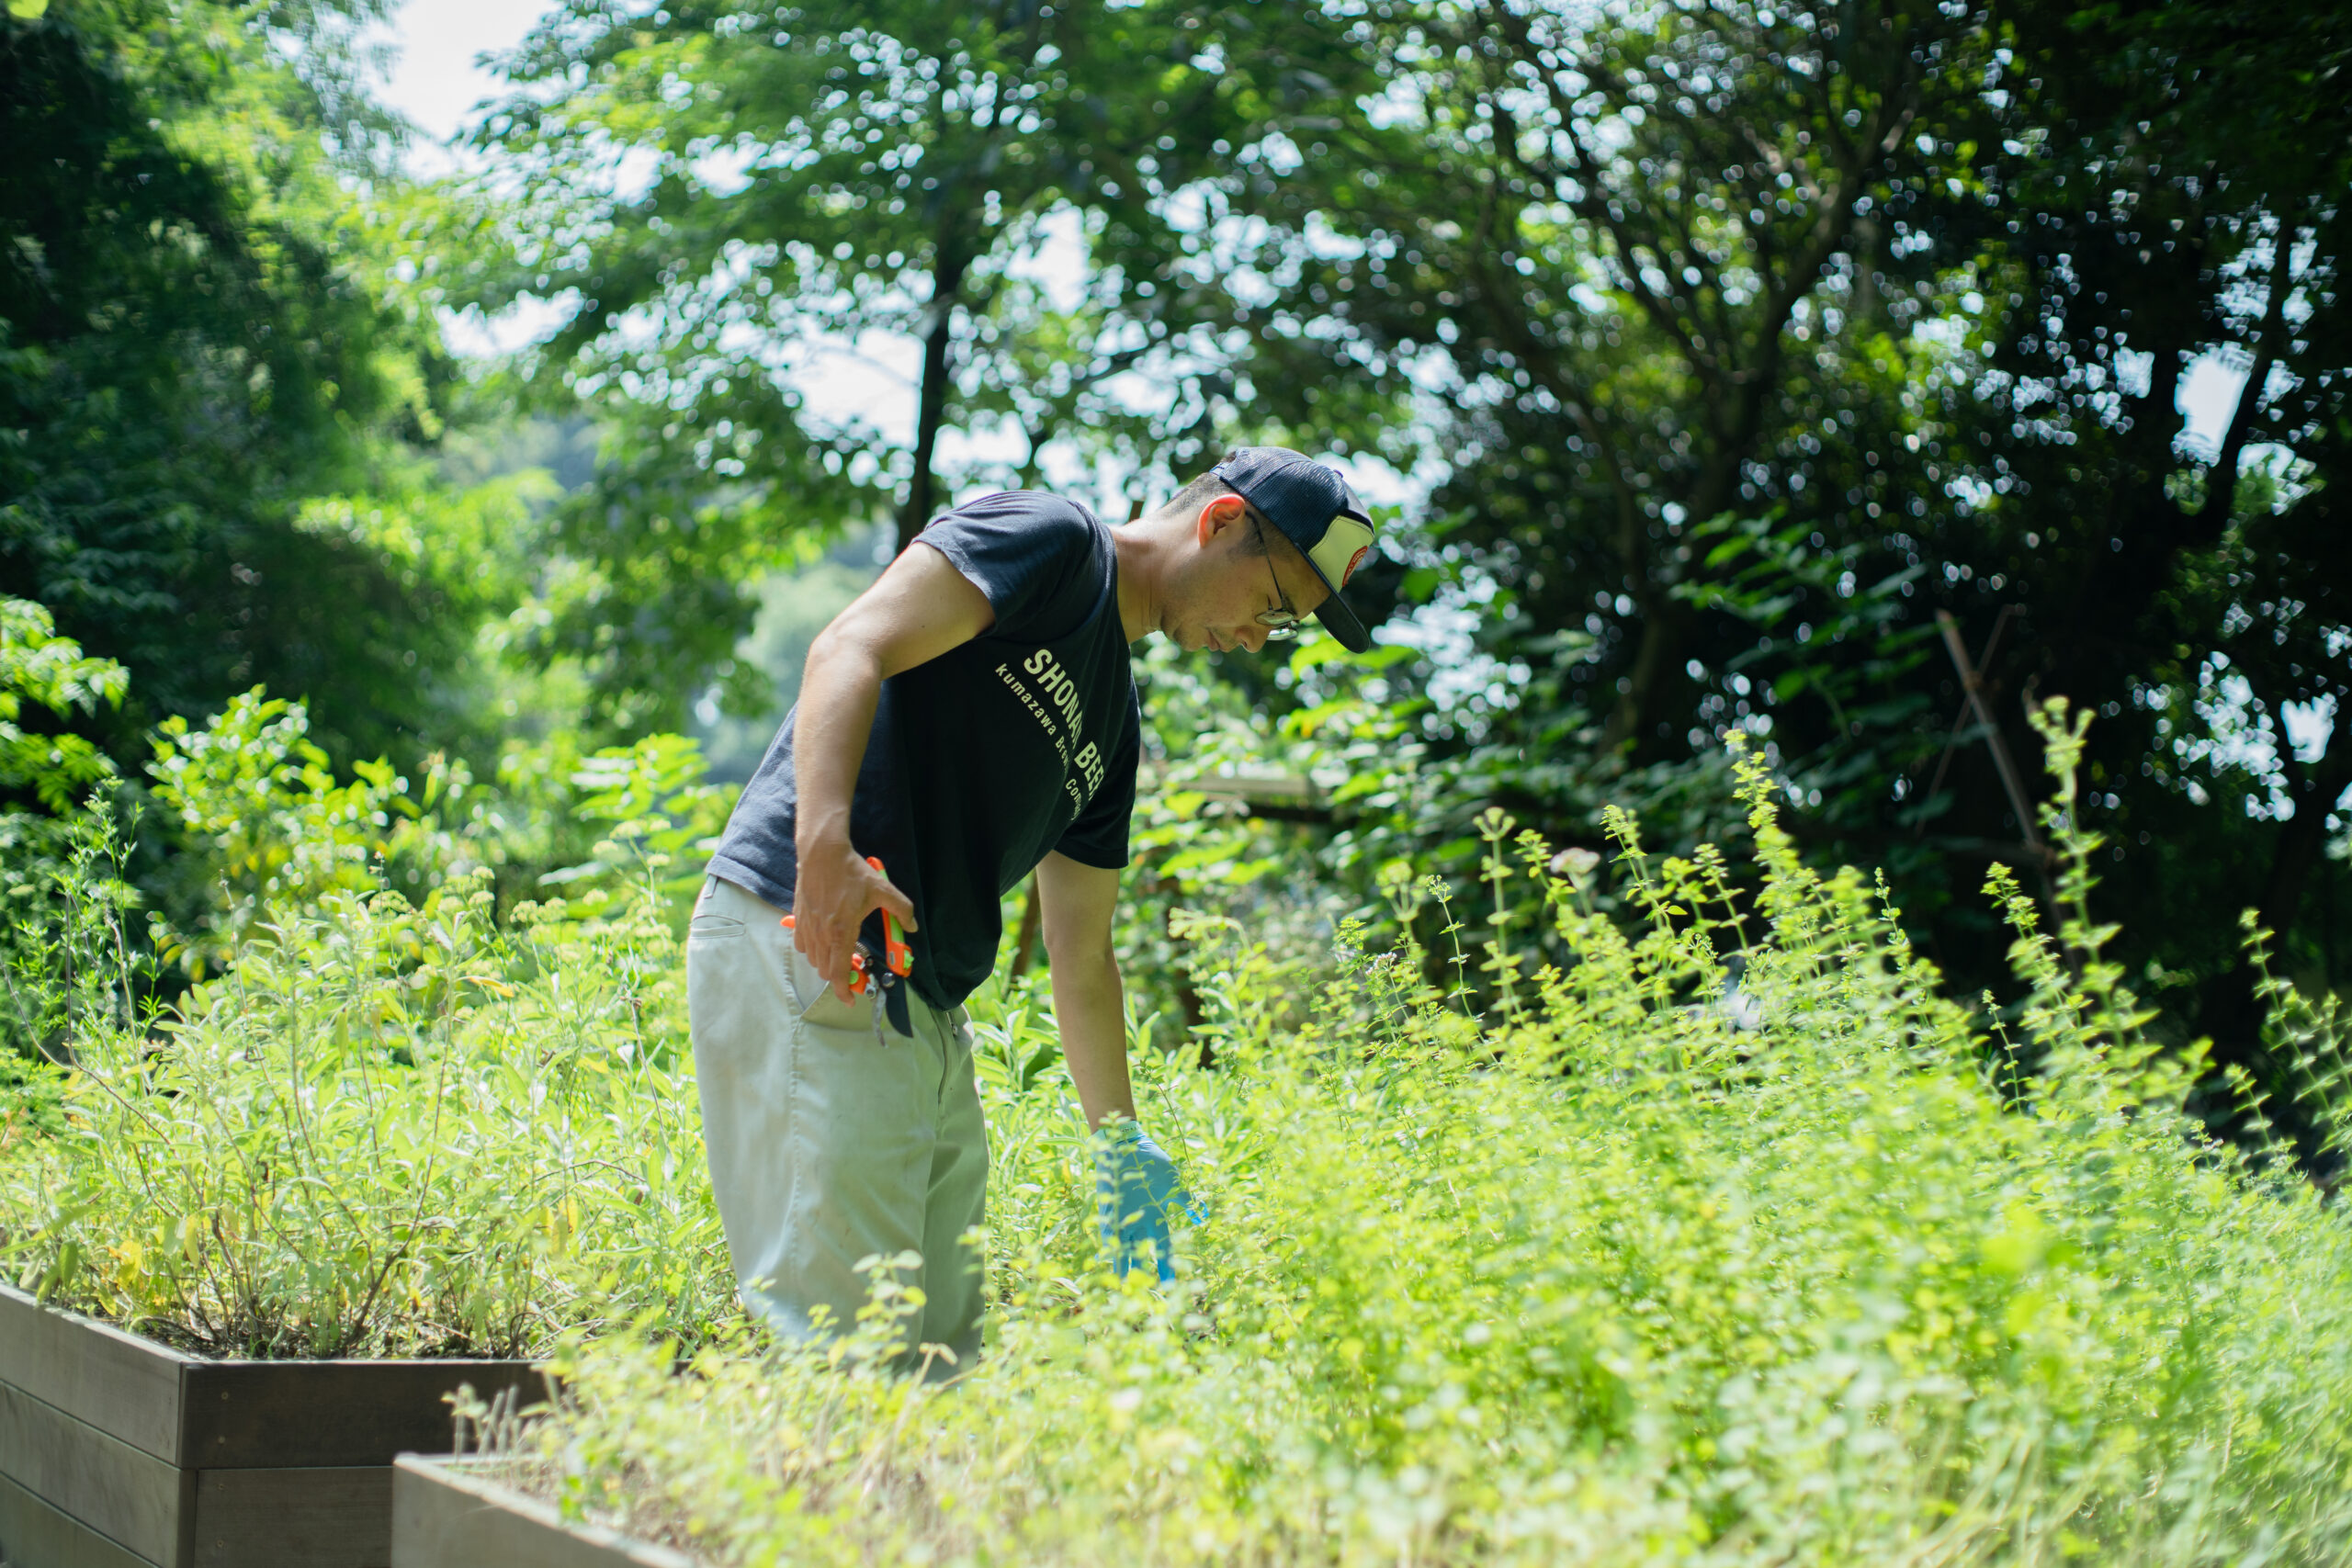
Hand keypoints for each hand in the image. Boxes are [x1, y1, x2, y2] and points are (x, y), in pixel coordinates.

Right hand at [790, 838, 915, 1003]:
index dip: (844, 992)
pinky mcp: (798, 919)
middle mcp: (821, 935)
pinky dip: (813, 951)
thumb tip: (912, 926)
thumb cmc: (852, 872)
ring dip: (827, 963)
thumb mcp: (883, 889)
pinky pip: (802, 946)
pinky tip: (824, 940)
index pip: (837, 973)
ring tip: (841, 952)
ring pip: (813, 960)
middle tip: (854, 966)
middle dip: (840, 976)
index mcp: (841, 932)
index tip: (851, 999)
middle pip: (825, 971)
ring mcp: (807, 928)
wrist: (821, 853)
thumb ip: (901, 909)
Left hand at [1093, 1123, 1201, 1283]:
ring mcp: (1122, 1217)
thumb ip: (1185, 1201)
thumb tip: (1200, 1217)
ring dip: (1122, 1267)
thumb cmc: (1152, 1163)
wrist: (1127, 1144)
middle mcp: (1139, 1222)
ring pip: (1123, 1248)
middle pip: (1141, 1254)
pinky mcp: (1108, 1209)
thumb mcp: (1172, 1184)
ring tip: (1121, 1287)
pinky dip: (1107, 1247)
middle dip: (1143, 1275)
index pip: (1162, 1249)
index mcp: (1155, 1218)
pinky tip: (1105, 1263)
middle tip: (1144, 1297)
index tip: (1171, 1285)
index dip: (1167, 1266)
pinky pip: (1107, 1233)